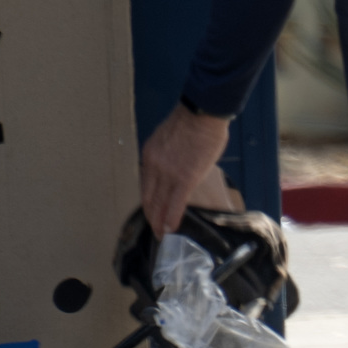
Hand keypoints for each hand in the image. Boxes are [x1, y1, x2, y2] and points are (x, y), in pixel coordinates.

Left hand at [139, 104, 232, 237]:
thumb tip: (175, 166)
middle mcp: (154, 168)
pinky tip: (172, 229)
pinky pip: (176, 204)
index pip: (145, 185)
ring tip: (162, 234)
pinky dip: (173, 218)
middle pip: (149, 198)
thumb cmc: (191, 121)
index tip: (152, 211)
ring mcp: (168, 175)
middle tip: (155, 229)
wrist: (202, 113)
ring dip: (160, 222)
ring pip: (160, 204)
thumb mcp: (167, 137)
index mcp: (149, 156)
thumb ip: (167, 155)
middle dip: (151, 216)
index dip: (148, 201)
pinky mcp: (185, 179)